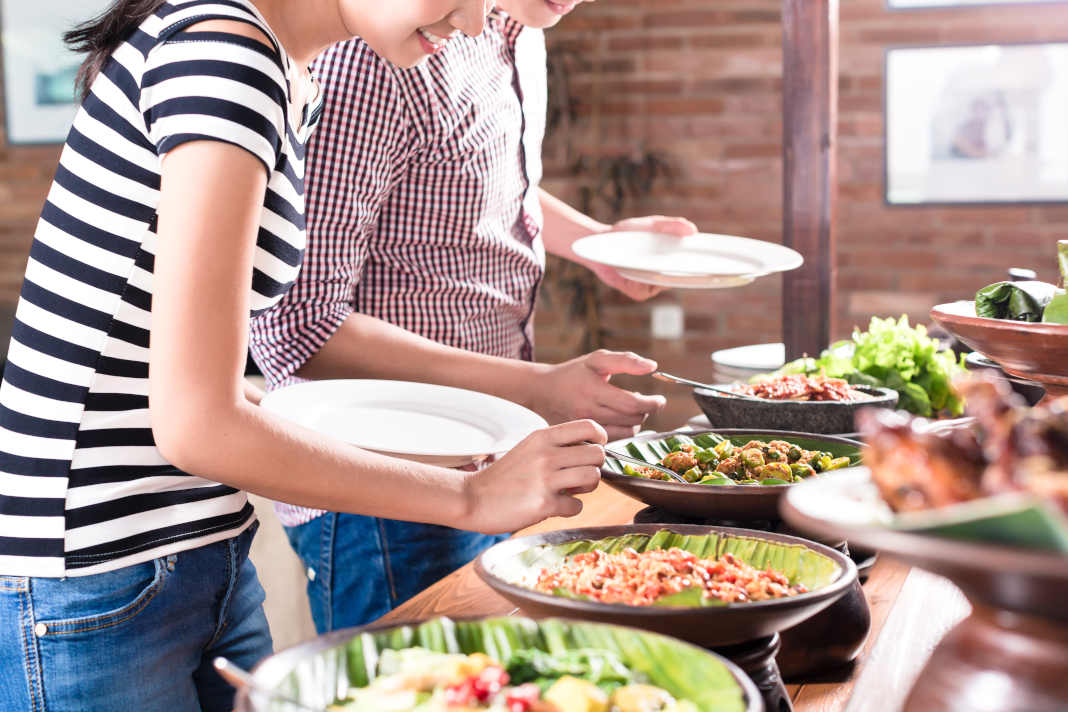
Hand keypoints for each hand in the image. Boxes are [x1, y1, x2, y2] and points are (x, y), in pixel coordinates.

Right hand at [462, 420, 606, 533]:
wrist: (473, 498)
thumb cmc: (503, 477)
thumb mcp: (528, 449)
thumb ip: (556, 447)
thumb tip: (591, 453)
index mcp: (542, 437)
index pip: (589, 427)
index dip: (600, 438)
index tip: (596, 448)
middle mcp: (546, 454)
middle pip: (597, 454)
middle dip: (594, 467)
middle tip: (580, 475)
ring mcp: (546, 479)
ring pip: (593, 478)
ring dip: (587, 488)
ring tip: (570, 490)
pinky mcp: (544, 503)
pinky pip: (577, 506)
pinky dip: (569, 509)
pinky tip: (554, 506)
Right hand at [528, 350, 665, 441]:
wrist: (542, 391)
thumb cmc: (573, 373)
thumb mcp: (597, 360)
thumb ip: (626, 360)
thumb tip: (653, 366)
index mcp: (594, 390)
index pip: (634, 404)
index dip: (653, 403)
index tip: (660, 400)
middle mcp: (589, 412)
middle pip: (632, 419)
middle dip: (646, 411)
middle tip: (644, 402)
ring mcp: (585, 428)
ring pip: (625, 433)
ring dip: (636, 422)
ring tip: (632, 411)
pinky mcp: (582, 438)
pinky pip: (614, 440)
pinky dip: (623, 431)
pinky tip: (620, 420)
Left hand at [585, 215, 697, 300]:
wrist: (599, 241)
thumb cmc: (627, 232)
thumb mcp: (651, 224)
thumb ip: (671, 225)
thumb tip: (693, 230)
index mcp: (669, 262)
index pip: (690, 266)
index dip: (701, 265)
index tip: (715, 262)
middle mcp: (662, 276)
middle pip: (679, 278)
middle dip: (686, 273)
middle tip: (694, 264)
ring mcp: (649, 286)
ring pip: (661, 285)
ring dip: (660, 274)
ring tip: (656, 263)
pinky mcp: (636, 292)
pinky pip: (645, 290)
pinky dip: (642, 280)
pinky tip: (637, 271)